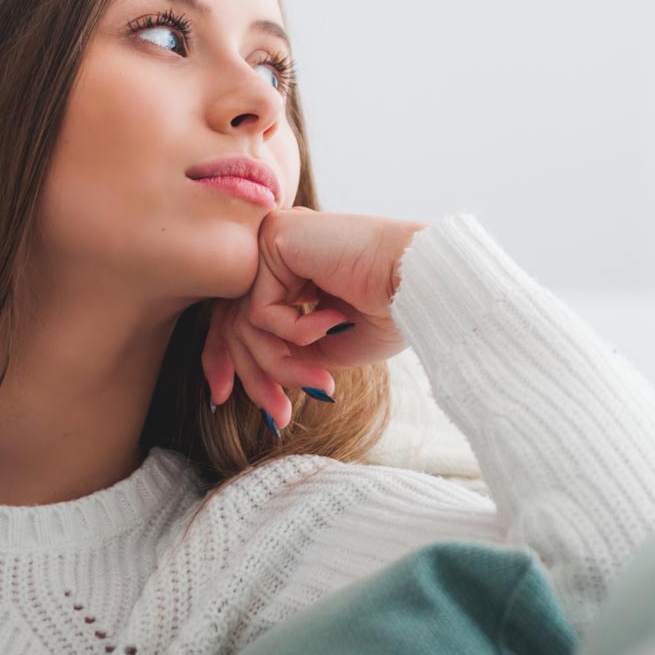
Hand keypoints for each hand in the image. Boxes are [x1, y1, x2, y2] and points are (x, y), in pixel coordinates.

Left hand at [200, 207, 426, 428]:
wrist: (421, 282)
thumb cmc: (392, 310)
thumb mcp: (331, 344)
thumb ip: (291, 350)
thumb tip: (256, 373)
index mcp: (295, 268)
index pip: (242, 315)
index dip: (232, 360)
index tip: (234, 402)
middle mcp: (279, 250)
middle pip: (235, 321)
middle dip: (254, 375)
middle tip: (278, 415)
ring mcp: (274, 241)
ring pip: (245, 321)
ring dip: (282, 363)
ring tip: (320, 377)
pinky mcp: (275, 239)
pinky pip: (260, 308)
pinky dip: (295, 331)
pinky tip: (333, 321)